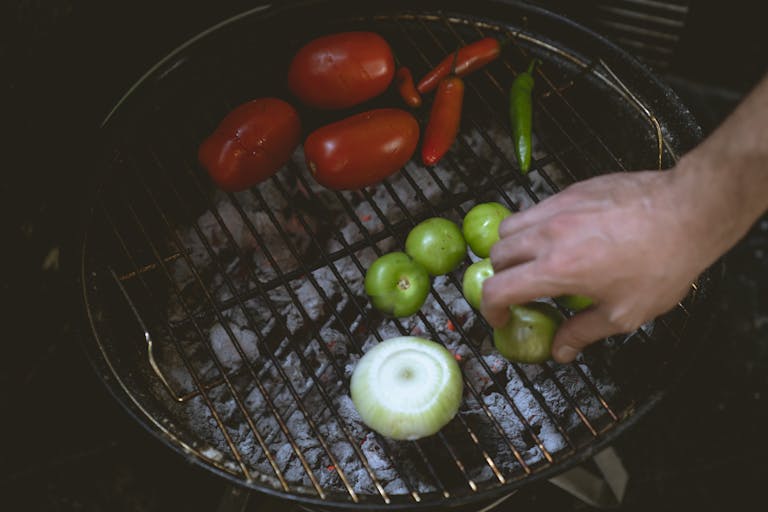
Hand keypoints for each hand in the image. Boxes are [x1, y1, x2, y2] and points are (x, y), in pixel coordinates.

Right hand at [481, 169, 715, 362]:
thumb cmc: (661, 264)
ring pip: (510, 227)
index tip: (502, 317)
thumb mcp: (624, 313)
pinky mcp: (571, 190)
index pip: (497, 289)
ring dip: (512, 248)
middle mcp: (547, 236)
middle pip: (496, 255)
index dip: (491, 309)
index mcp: (555, 270)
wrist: (688, 212)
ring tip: (533, 260)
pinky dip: (535, 227)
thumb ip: (583, 332)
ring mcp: (557, 208)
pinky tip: (561, 237)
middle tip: (521, 290)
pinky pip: (536, 208)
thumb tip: (561, 350)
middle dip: (501, 277)